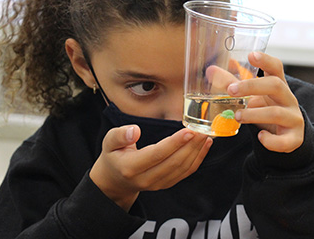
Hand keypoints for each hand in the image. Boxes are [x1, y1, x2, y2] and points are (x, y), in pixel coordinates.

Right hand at [90, 125, 211, 210]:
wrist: (115, 181)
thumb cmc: (113, 157)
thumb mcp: (108, 142)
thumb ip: (119, 135)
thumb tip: (134, 130)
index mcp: (130, 167)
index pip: (157, 154)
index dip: (174, 143)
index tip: (188, 131)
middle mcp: (145, 179)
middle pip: (173, 162)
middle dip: (191, 145)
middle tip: (202, 129)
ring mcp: (157, 184)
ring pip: (182, 169)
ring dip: (196, 151)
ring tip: (205, 134)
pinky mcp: (166, 184)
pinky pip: (185, 173)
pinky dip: (197, 159)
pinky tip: (205, 145)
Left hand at [227, 52, 303, 152]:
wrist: (288, 134)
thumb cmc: (267, 109)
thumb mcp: (252, 96)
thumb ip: (232, 84)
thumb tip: (211, 71)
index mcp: (278, 84)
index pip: (276, 67)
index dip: (266, 60)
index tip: (251, 55)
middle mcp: (288, 99)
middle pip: (276, 85)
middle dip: (252, 86)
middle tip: (231, 90)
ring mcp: (293, 118)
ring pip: (277, 113)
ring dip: (254, 114)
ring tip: (237, 116)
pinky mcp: (295, 138)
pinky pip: (284, 141)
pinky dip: (271, 141)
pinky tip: (261, 137)